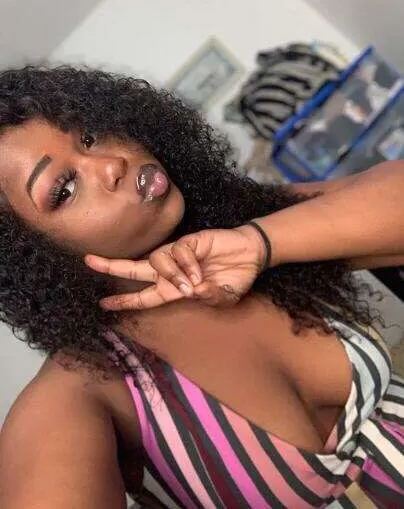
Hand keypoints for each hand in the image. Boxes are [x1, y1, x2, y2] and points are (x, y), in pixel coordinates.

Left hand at [84, 225, 266, 310]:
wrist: (251, 255)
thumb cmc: (234, 278)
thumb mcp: (223, 298)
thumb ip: (209, 298)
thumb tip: (191, 292)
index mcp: (175, 288)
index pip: (144, 295)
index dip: (125, 299)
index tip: (104, 303)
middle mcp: (171, 270)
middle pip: (135, 268)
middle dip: (112, 266)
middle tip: (89, 262)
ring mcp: (179, 254)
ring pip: (157, 261)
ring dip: (171, 275)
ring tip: (191, 285)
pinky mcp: (189, 240)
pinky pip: (178, 251)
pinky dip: (186, 264)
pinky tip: (199, 273)